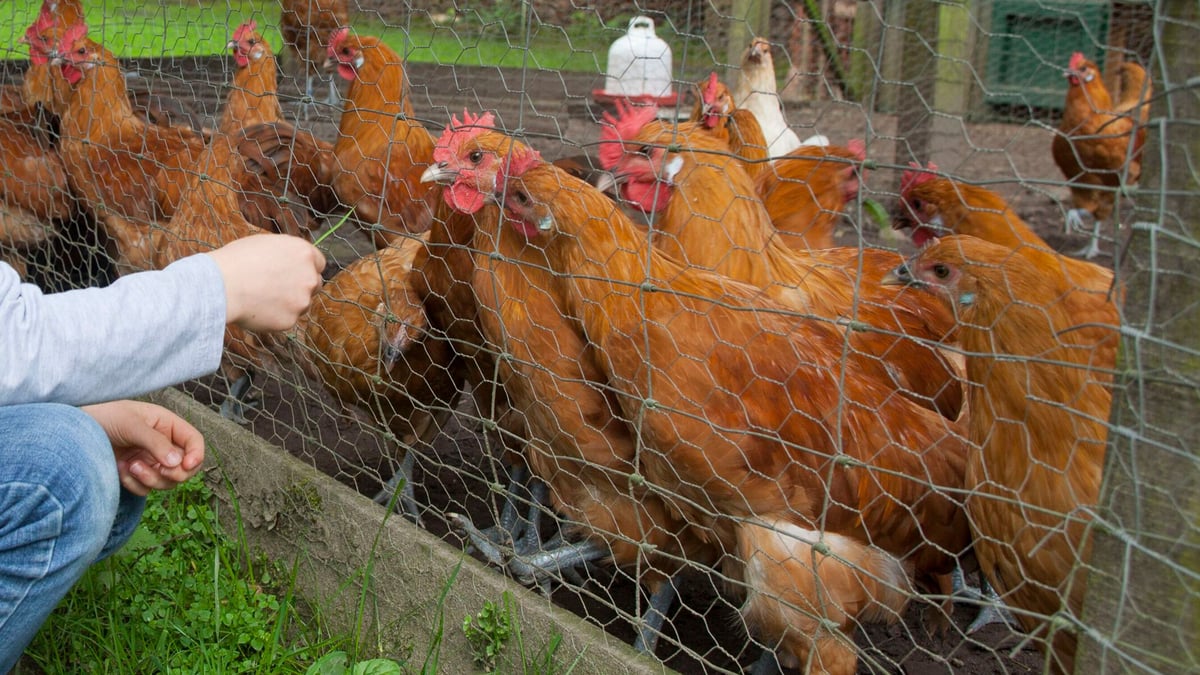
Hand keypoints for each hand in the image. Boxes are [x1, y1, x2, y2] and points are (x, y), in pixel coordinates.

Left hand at [82, 400, 205, 495]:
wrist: (74, 433)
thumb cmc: (104, 417)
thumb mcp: (132, 424)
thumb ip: (156, 443)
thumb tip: (177, 463)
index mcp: (168, 426)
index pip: (194, 442)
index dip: (196, 455)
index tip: (186, 465)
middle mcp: (164, 445)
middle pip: (185, 468)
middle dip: (172, 472)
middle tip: (158, 469)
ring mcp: (150, 461)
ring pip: (167, 481)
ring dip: (150, 478)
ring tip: (130, 466)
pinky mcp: (136, 475)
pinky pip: (146, 489)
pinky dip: (134, 483)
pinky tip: (119, 469)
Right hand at [206, 234, 324, 331]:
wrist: (221, 285)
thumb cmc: (236, 260)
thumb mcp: (266, 244)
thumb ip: (286, 253)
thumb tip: (290, 260)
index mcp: (304, 253)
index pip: (319, 263)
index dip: (307, 268)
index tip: (296, 272)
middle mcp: (309, 277)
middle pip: (315, 284)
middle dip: (301, 286)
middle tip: (279, 288)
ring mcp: (302, 301)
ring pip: (301, 304)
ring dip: (288, 303)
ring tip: (261, 297)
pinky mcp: (290, 320)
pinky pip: (286, 320)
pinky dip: (274, 317)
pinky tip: (256, 309)